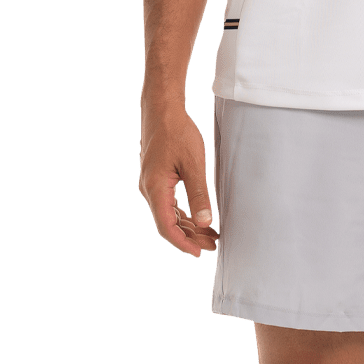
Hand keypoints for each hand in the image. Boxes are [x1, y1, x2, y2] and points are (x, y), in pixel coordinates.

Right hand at [138, 106, 220, 256]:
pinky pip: (169, 203)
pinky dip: (184, 213)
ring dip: (188, 226)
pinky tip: (198, 218)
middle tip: (213, 244)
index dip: (182, 243)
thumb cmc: (177, 133)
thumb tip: (205, 222)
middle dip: (190, 236)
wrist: (162, 110)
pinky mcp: (157, 180)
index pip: (166, 226)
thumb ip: (198, 195)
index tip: (199, 252)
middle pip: (168, 223)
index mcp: (155, 188)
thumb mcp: (193, 165)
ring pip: (169, 214)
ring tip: (210, 234)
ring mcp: (152, 185)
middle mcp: (149, 190)